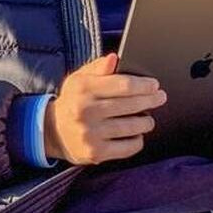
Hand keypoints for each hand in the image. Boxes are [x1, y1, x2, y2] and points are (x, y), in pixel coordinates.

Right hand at [43, 52, 166, 164]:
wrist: (52, 131)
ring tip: (149, 118)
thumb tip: (115, 59)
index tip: (154, 85)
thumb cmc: (73, 100)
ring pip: (130, 127)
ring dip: (146, 122)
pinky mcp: (96, 153)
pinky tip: (138, 135)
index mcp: (83, 88)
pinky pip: (126, 147)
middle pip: (129, 105)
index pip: (122, 85)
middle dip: (150, 101)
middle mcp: (86, 111)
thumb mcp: (80, 78)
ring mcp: (91, 133)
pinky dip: (137, 140)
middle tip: (160, 98)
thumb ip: (98, 67)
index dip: (142, 85)